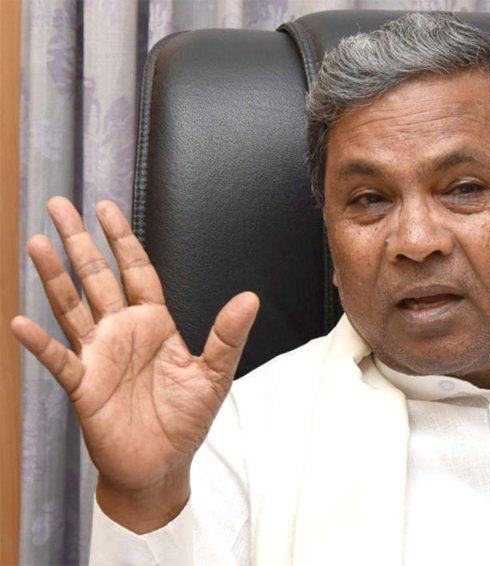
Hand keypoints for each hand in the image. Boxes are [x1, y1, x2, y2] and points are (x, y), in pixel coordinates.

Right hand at [11, 197, 258, 531]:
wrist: (163, 465)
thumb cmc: (187, 419)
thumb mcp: (215, 374)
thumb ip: (228, 336)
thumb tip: (250, 298)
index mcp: (154, 323)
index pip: (136, 271)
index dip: (122, 240)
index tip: (106, 208)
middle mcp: (122, 332)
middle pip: (97, 278)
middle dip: (80, 242)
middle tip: (60, 205)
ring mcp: (99, 356)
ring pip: (72, 307)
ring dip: (55, 276)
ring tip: (37, 243)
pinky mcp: (84, 385)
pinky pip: (58, 359)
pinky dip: (40, 342)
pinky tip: (21, 322)